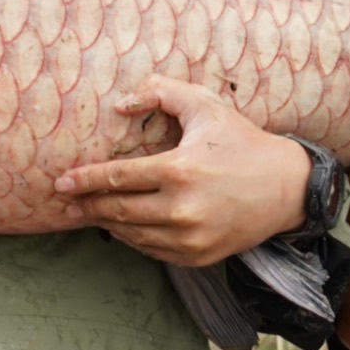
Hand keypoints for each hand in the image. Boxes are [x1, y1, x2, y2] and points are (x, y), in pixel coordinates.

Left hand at [53, 76, 310, 266]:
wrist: (288, 188)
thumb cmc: (243, 141)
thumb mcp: (205, 106)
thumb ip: (161, 92)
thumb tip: (121, 104)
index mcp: (179, 170)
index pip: (118, 178)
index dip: (85, 180)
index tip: (61, 182)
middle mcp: (182, 209)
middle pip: (117, 211)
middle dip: (86, 206)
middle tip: (65, 201)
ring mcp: (190, 238)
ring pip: (131, 235)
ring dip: (107, 224)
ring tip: (90, 213)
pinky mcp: (198, 256)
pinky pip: (153, 250)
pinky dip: (134, 239)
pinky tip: (123, 227)